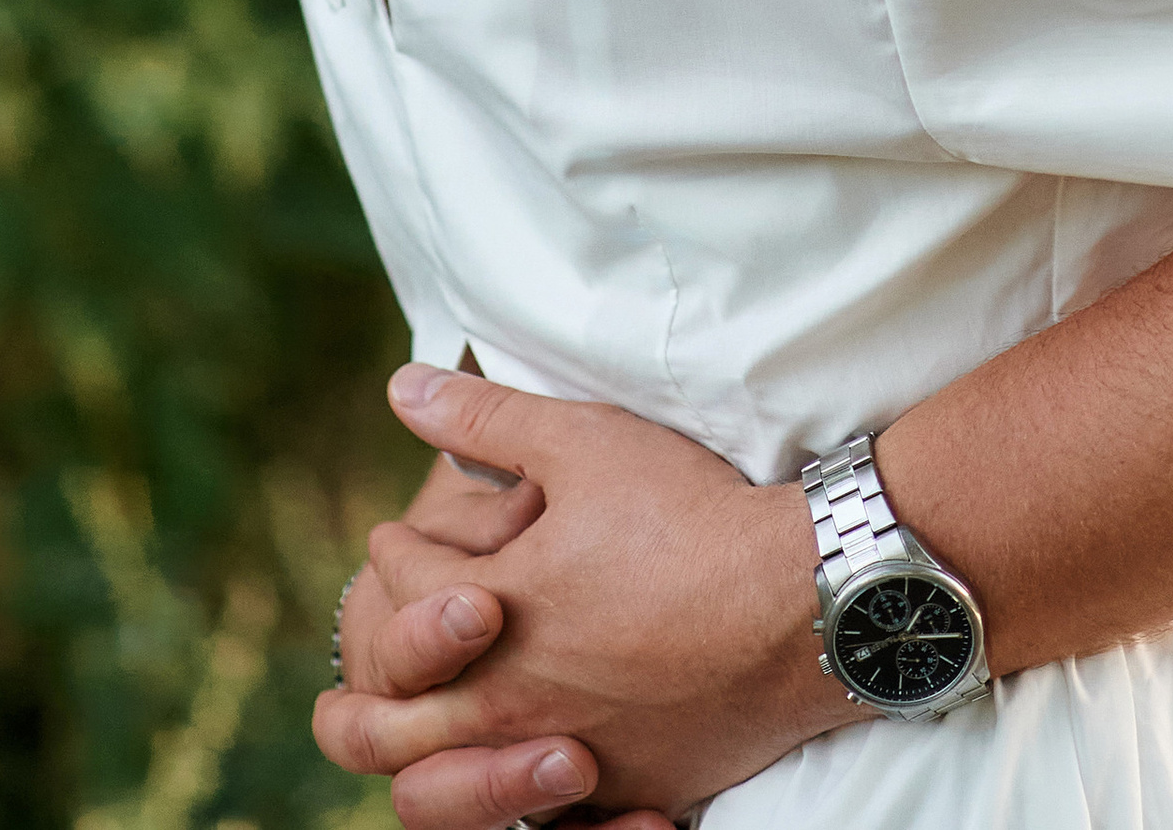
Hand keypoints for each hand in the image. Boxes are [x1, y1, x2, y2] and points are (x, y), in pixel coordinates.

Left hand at [313, 364, 836, 826]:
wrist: (799, 602)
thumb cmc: (689, 514)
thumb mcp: (582, 440)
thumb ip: (485, 420)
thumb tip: (402, 387)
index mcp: (489, 617)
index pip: (404, 587)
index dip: (396, 549)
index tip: (397, 535)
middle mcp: (513, 703)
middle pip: (394, 719)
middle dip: (372, 678)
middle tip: (379, 650)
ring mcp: (570, 759)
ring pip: (457, 793)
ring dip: (434, 757)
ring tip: (442, 724)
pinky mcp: (630, 790)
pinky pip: (556, 826)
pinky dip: (531, 807)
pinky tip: (540, 776)